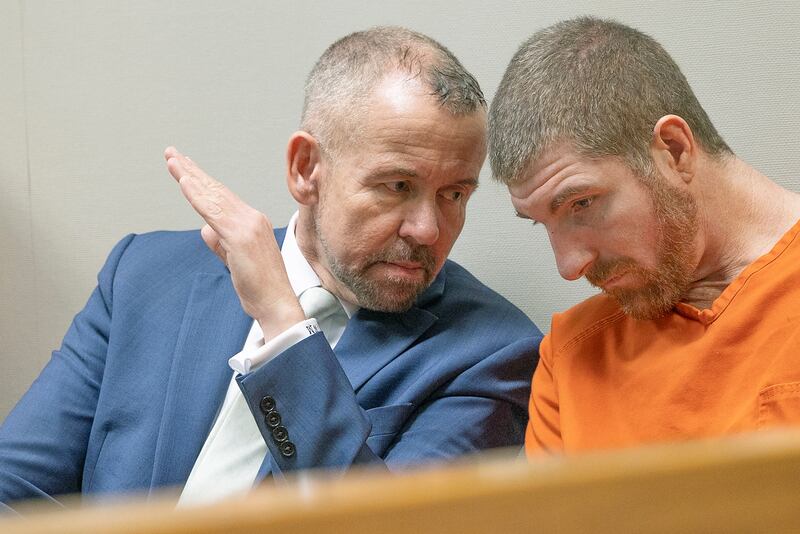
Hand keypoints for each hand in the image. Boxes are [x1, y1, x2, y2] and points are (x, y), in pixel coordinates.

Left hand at [164, 146, 304, 338]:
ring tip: (173, 160)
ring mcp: (247, 225)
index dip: (202, 181)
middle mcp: (252, 218)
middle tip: (172, 153)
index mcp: (253, 222)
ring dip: (190, 176)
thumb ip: (220, 243)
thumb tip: (205, 230)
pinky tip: (184, 182)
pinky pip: (213, 211)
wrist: (277, 303)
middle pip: (216, 190)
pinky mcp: (240, 236)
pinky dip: (197, 195)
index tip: (186, 168)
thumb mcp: (235, 261)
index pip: (223, 197)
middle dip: (192, 170)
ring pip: (212, 196)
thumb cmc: (260, 287)